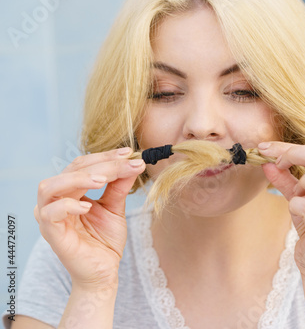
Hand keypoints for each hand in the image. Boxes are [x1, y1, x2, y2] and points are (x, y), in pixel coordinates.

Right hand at [33, 148, 144, 289]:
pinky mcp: (50, 233)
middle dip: (100, 164)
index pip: (82, 165)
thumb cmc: (105, 240)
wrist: (104, 271)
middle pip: (70, 170)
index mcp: (69, 192)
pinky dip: (68, 205)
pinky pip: (50, 213)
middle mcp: (55, 200)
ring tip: (104, 179)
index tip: (129, 153)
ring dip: (79, 178)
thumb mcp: (115, 208)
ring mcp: (49, 217)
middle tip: (124, 163)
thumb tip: (134, 162)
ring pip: (52, 186)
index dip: (105, 156)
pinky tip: (88, 206)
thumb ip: (120, 185)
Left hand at [258, 141, 304, 276]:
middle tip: (275, 163)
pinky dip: (295, 205)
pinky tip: (296, 212)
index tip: (265, 148)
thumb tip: (266, 160)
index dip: (289, 147)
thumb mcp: (300, 197)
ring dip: (302, 183)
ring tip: (297, 196)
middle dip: (292, 154)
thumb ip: (285, 178)